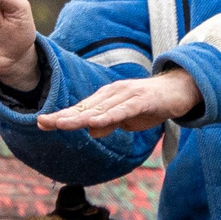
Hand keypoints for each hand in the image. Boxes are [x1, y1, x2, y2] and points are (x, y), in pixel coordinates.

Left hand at [38, 69, 201, 137]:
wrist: (179, 89)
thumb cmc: (150, 105)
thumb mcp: (126, 119)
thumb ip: (109, 123)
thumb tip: (91, 130)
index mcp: (107, 98)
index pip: (80, 109)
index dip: (62, 116)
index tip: (41, 122)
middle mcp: (113, 93)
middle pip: (85, 107)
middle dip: (64, 116)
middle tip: (43, 122)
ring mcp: (127, 95)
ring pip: (100, 108)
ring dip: (80, 116)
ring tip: (61, 124)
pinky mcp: (142, 99)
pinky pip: (123, 109)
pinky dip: (109, 116)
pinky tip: (95, 122)